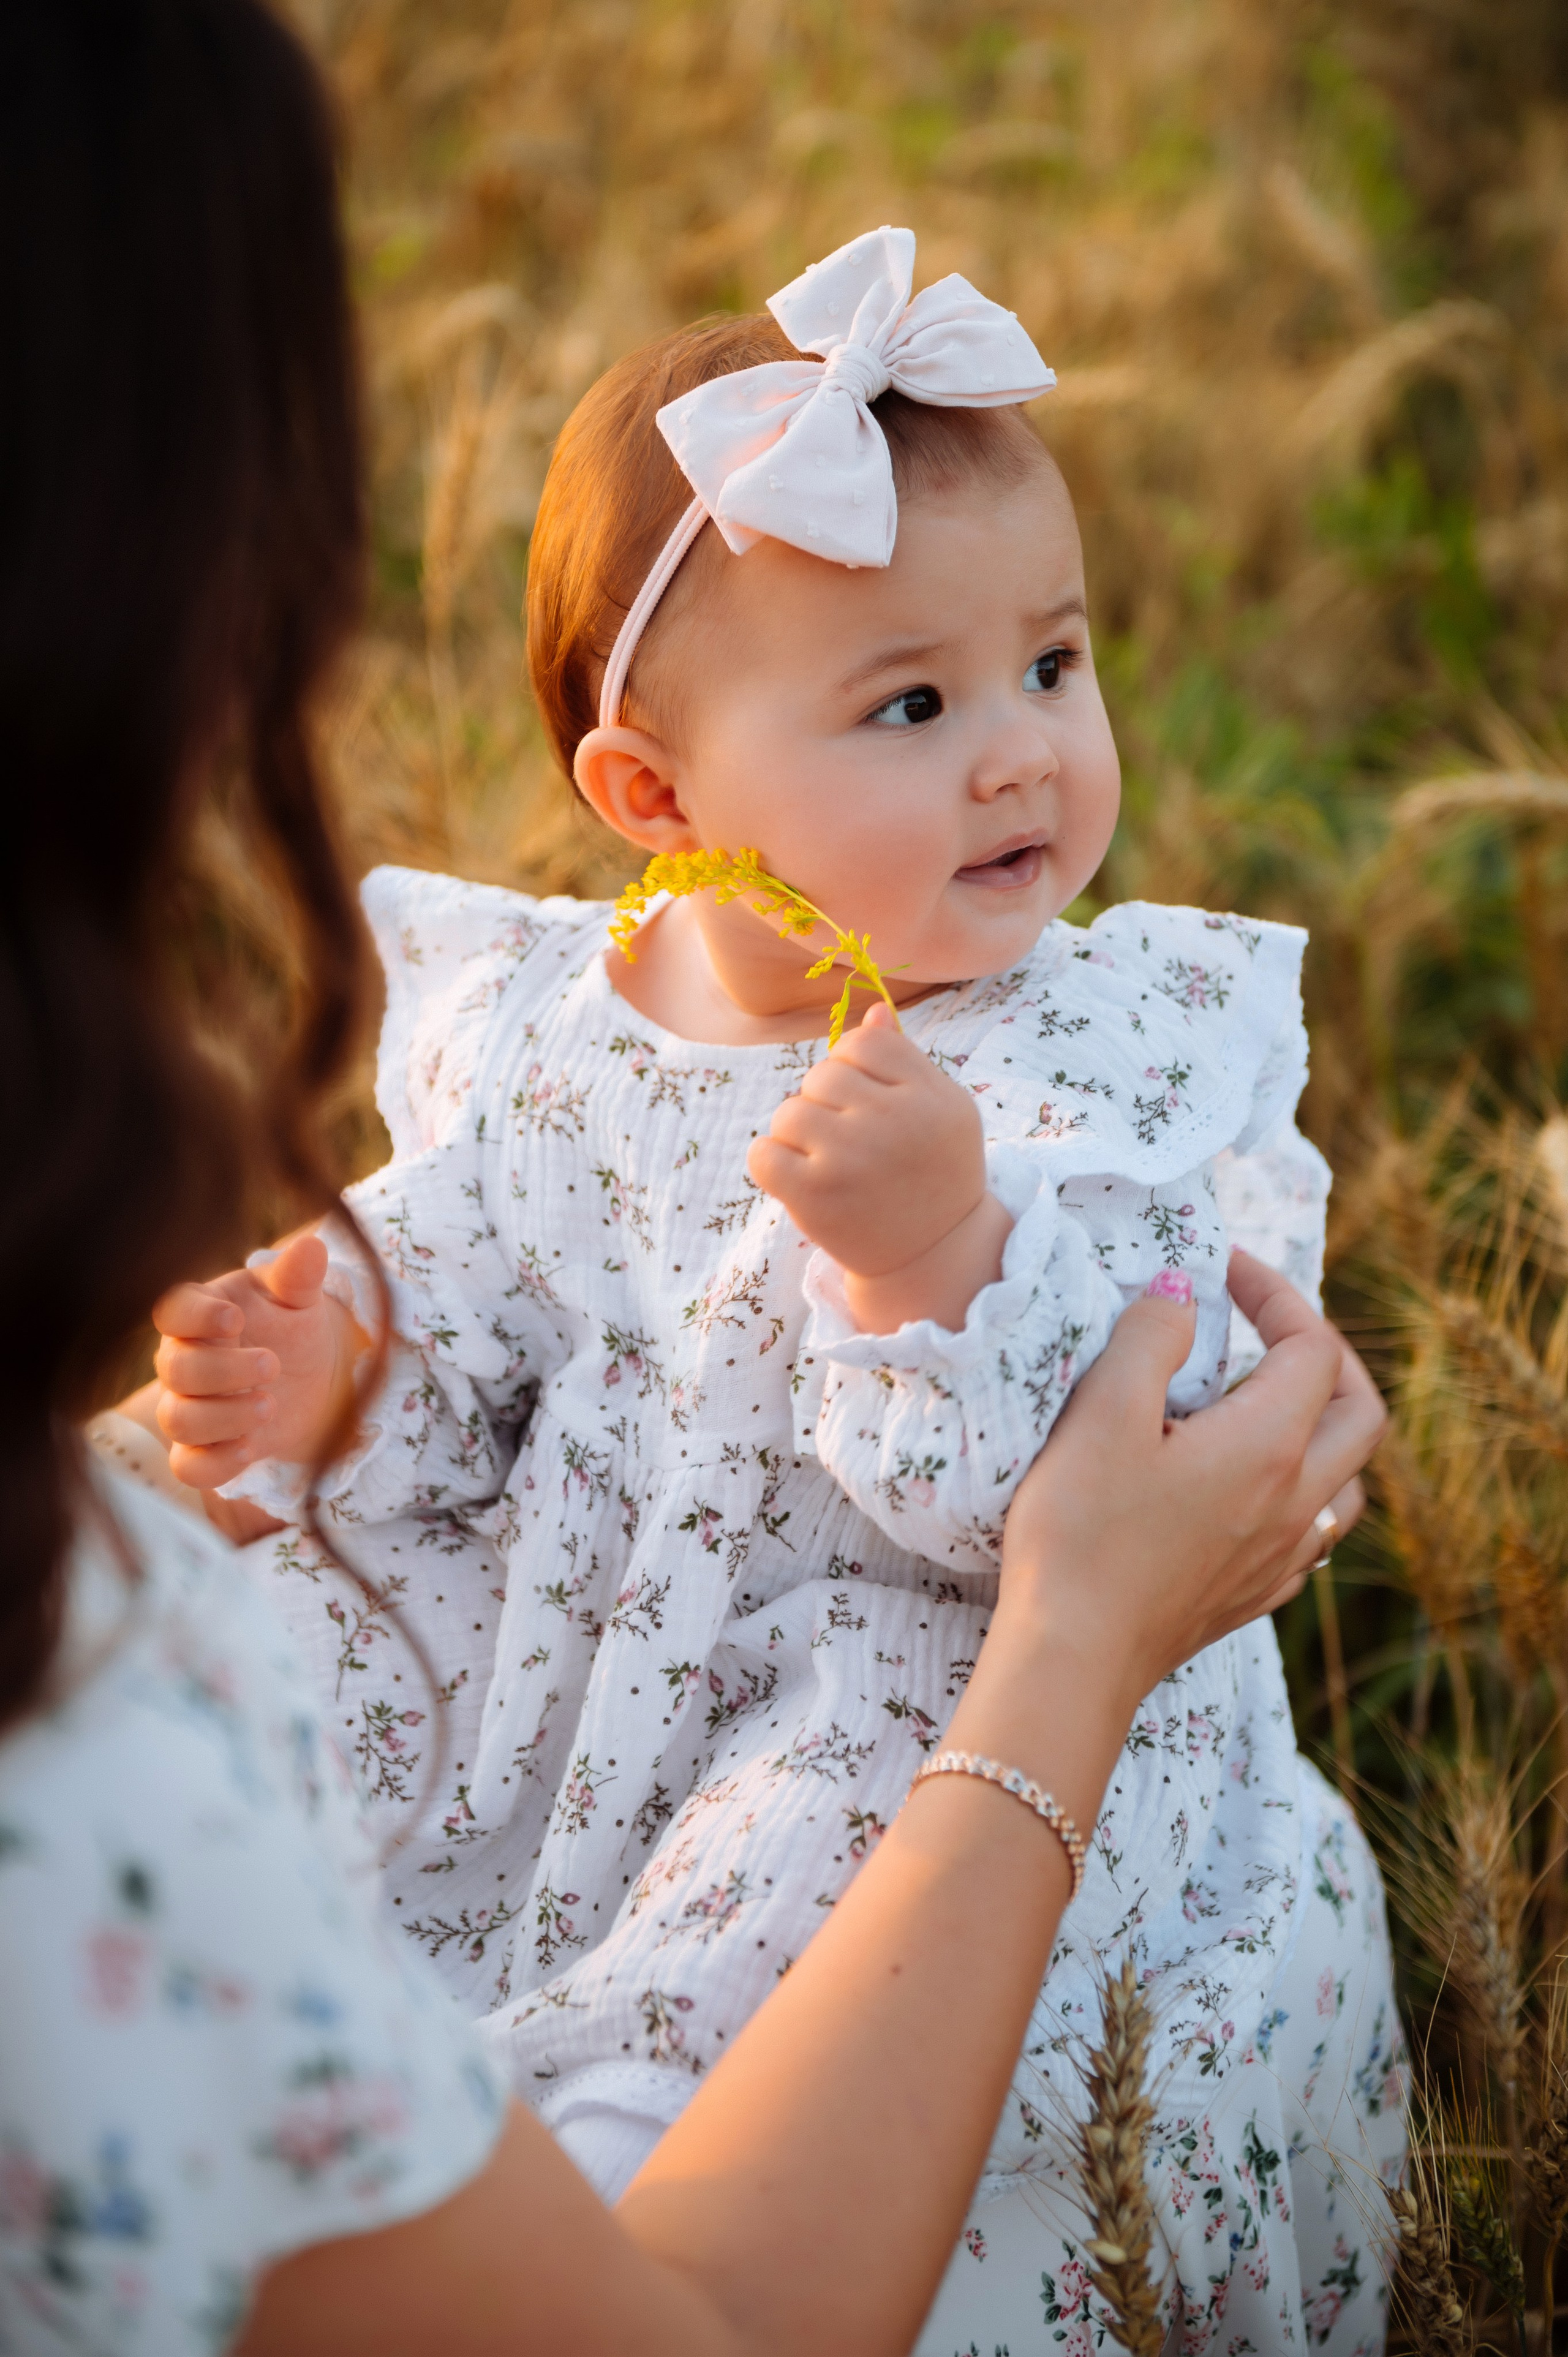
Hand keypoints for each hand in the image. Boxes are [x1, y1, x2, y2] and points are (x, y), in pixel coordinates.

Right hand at [153, 1231, 367, 1490]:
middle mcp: (182, 1360)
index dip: (195, 1317)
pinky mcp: (204, 1448)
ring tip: (270, 1406)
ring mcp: (188, 1406)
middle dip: (222, 1371)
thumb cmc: (293, 1325)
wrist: (311, 1376)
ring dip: (223, 1417)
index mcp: (199, 1313)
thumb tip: (311, 1246)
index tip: (235, 1319)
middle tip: (273, 1365)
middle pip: (174, 1369)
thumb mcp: (299, 1298)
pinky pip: (188, 1466)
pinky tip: (253, 1448)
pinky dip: (216, 1462)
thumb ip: (298, 1276)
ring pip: (177, 1419)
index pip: (172, 1310)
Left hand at [746, 1001, 1011, 1330]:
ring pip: (789, 1113)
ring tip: (826, 1160)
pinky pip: (761, 1153)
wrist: (932, 1254)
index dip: (854, 1067)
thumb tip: (871, 1012)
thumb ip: (907, 1060)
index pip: (863, 1043)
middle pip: (823, 1074)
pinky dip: (771, 1162)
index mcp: (930, 1096)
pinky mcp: (814, 1196)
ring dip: (798, 1134)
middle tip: (848, 1138)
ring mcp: (850, 1160)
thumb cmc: (935, 1172)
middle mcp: (893, 1123)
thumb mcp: (944, 1110)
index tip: (867, 1100)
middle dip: (825, 1101)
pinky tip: (798, 1177)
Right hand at [992, 1250, 1385, 1717]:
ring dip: (1324, 1430)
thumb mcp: (1101, 1412)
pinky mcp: (1251, 1596)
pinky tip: (1249, 1490)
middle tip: (1268, 1330)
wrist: (1072, 1658)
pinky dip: (1299, 1494)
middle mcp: (1294, 1502)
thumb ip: (1150, 1338)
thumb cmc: (1080, 1532)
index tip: (1221, 1273)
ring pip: (1347, 1482)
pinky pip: (1311, 1536)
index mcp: (1268, 1447)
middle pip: (1359, 1413)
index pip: (1313, 1348)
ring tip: (1265, 1406)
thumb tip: (1182, 1291)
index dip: (1277, 1294)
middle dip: (1327, 1357)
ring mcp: (1279, 1557)